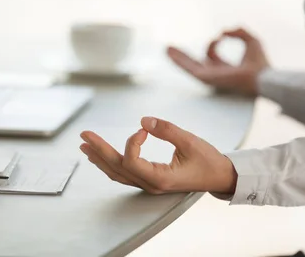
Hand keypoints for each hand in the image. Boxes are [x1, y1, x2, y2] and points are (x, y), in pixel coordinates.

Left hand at [79, 116, 236, 194]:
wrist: (221, 177)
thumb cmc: (208, 160)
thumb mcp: (190, 141)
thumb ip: (167, 130)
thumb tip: (143, 120)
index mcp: (160, 179)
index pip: (131, 162)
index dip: (131, 142)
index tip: (144, 129)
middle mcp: (151, 185)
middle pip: (117, 168)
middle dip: (99, 150)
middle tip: (83, 134)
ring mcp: (149, 185)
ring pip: (117, 173)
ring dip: (100, 158)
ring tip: (84, 146)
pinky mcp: (150, 180)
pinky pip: (124, 174)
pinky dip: (110, 164)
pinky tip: (100, 157)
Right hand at [167, 27, 269, 95]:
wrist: (261, 77)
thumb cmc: (260, 63)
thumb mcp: (251, 41)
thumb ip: (239, 32)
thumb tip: (224, 30)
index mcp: (225, 68)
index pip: (211, 56)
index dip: (213, 44)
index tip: (221, 36)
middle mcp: (216, 74)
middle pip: (195, 63)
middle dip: (183, 55)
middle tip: (171, 48)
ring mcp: (210, 77)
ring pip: (189, 66)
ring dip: (177, 58)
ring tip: (166, 49)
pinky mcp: (206, 78)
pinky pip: (189, 68)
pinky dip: (179, 61)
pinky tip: (171, 53)